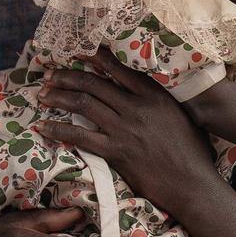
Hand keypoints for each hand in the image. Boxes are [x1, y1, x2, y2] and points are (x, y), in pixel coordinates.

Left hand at [40, 49, 226, 215]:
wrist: (192, 185)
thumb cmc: (193, 153)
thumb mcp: (182, 117)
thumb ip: (163, 101)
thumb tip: (149, 93)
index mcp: (154, 95)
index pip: (119, 68)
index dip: (94, 57)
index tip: (77, 51)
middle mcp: (137, 107)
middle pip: (94, 83)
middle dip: (67, 76)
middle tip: (49, 74)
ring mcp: (125, 129)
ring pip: (83, 104)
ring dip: (58, 97)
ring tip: (42, 94)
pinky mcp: (116, 151)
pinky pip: (80, 136)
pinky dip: (59, 129)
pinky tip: (44, 127)